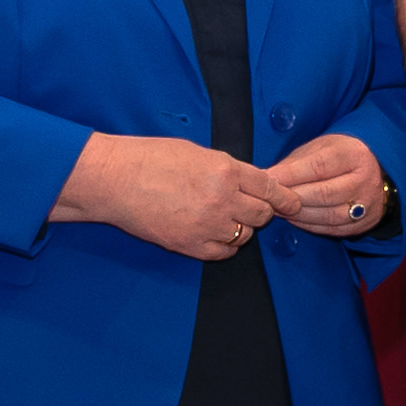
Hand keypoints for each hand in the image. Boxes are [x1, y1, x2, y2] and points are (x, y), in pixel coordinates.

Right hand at [52, 133, 294, 261]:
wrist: (113, 180)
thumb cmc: (150, 159)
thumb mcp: (197, 153)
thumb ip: (228, 169)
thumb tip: (252, 182)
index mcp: (226, 171)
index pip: (270, 188)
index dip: (284, 197)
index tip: (292, 203)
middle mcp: (222, 199)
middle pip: (262, 214)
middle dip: (261, 211)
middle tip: (249, 207)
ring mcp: (207, 225)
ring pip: (245, 235)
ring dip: (241, 228)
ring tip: (222, 217)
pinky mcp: (190, 245)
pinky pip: (224, 252)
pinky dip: (224, 245)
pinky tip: (213, 233)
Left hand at [269, 132, 387, 236]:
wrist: (377, 173)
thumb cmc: (341, 157)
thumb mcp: (321, 148)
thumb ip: (296, 162)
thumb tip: (267, 177)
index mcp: (355, 155)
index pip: (319, 166)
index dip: (291, 175)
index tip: (269, 179)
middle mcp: (365, 180)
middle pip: (325, 194)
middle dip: (293, 197)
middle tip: (271, 198)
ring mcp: (368, 204)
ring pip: (329, 215)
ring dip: (299, 215)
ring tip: (280, 209)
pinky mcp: (364, 223)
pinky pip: (333, 228)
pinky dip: (310, 225)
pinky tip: (295, 218)